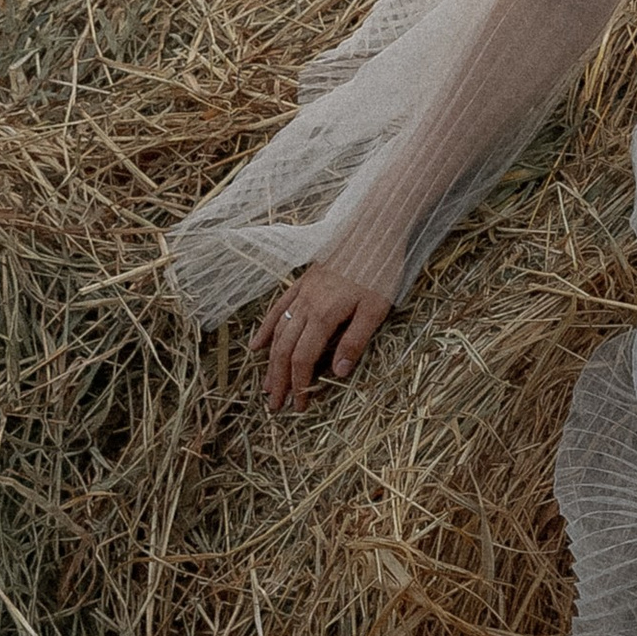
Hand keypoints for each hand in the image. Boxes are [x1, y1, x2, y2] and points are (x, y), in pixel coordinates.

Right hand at [254, 263, 392, 414]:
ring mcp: (301, 293)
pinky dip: (265, 329)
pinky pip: (277, 309)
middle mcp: (305, 306)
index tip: (299, 407)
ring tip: (266, 385)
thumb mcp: (376, 308)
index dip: (299, 384)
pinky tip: (256, 344)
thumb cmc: (379, 269)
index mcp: (323, 316)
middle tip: (275, 406)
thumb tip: (338, 373)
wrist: (372, 228)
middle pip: (284, 350)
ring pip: (277, 332)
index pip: (303, 359)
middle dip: (278, 380)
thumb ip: (355, 340)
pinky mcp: (302, 282)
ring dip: (269, 361)